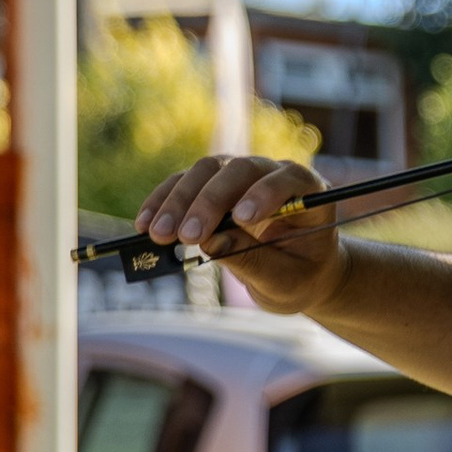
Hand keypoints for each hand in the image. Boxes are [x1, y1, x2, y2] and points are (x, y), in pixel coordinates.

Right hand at [134, 154, 347, 315]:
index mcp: (306, 190)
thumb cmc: (299, 274)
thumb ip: (254, 260)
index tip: (242, 219)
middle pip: (237, 171)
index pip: (285, 179)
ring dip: (178, 201)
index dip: (263, 194)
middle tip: (187, 237)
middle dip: (208, 202)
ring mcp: (240, 174)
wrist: (295, 272)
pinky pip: (183, 183)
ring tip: (158, 234)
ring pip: (205, 172)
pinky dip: (163, 202)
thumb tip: (211, 242)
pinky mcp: (212, 184)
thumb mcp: (285, 279)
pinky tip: (145, 224)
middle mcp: (272, 172)